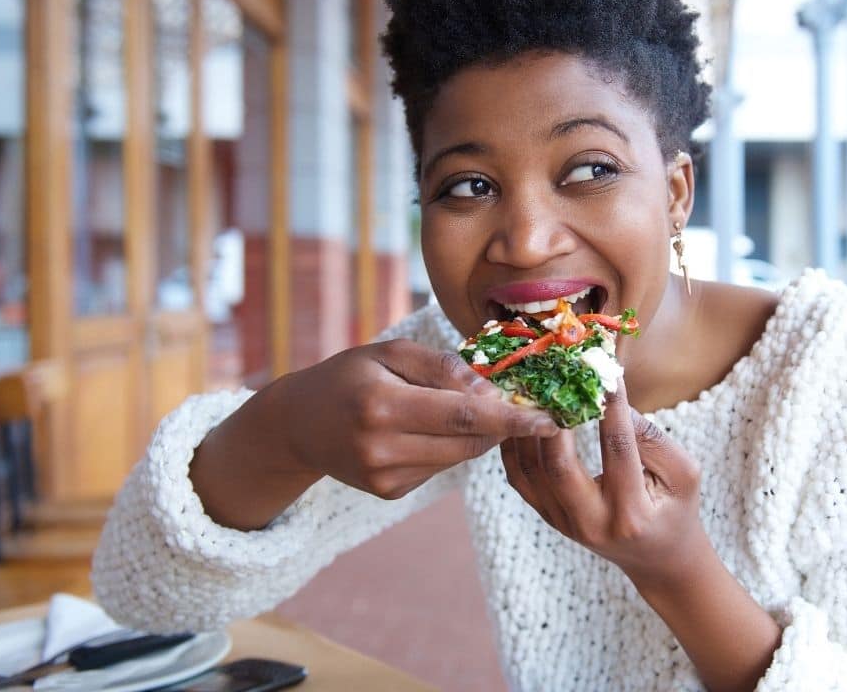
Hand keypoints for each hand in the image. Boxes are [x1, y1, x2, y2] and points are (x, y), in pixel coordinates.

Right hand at [191, 338, 559, 529]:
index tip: (550, 418)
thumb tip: (491, 389)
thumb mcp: (390, 352)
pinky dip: (447, 446)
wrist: (297, 424)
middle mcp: (382, 448)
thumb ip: (442, 367)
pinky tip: (423, 429)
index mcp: (381, 405)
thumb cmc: (348, 376)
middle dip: (501, 422)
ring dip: (475, 432)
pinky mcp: (390, 492)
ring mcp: (385, 477)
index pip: (463, 414)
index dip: (512, 417)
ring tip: (457, 406)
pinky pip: (440, 467)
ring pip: (460, 456)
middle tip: (520, 400)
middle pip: (468, 439)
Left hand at [499, 377, 705, 583]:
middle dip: (555, 419)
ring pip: (532, 471)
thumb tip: (610, 398)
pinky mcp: (549, 517)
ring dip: (529, 428)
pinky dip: (516, 445)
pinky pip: (520, 478)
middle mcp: (592, 523)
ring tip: (535, 391)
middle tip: (557, 380)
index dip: (612, 408)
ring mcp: (564, 523)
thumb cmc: (675, 508)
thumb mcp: (682, 474)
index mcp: (631, 514)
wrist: (657, 557)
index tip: (606, 373)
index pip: (617, 450)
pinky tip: (523, 416)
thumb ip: (651, 438)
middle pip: (559, 466)